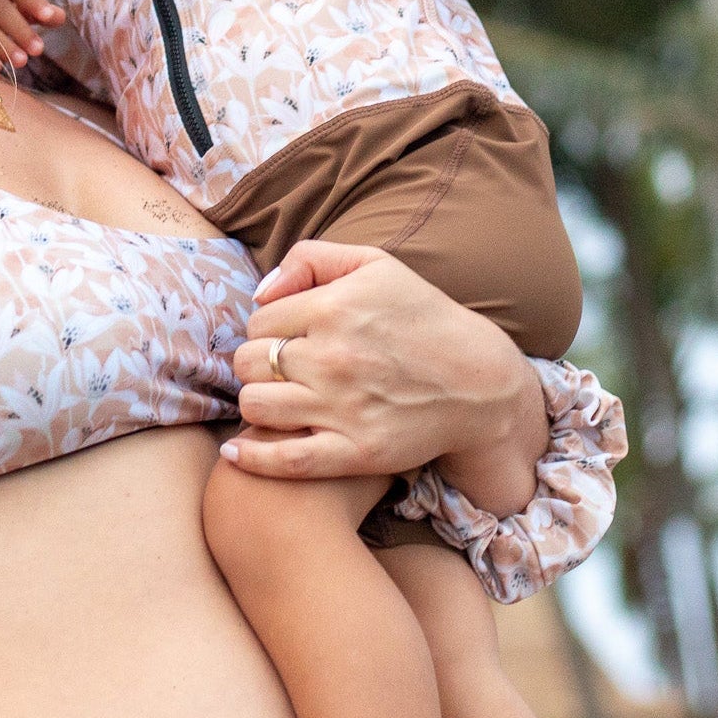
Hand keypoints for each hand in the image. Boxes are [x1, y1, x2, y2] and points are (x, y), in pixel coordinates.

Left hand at [224, 241, 540, 484]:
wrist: (480, 382)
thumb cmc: (423, 318)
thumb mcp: (374, 265)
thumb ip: (310, 259)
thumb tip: (260, 291)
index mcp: (335, 307)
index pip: (259, 320)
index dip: (266, 328)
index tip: (285, 337)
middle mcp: (333, 358)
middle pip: (248, 362)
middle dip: (257, 363)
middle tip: (279, 368)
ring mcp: (342, 408)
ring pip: (255, 405)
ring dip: (257, 401)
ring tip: (277, 397)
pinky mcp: (356, 452)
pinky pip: (284, 459)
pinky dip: (252, 457)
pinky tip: (237, 451)